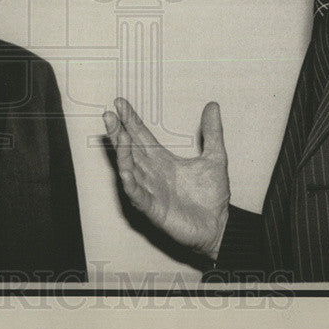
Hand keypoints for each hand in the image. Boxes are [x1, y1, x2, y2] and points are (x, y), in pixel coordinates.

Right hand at [103, 97, 230, 258]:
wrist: (220, 226)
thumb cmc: (212, 197)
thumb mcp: (215, 158)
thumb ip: (212, 132)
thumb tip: (212, 105)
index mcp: (163, 160)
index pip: (142, 136)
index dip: (130, 120)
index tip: (120, 103)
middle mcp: (152, 173)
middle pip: (130, 150)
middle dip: (118, 133)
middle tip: (108, 116)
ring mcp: (151, 190)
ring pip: (130, 170)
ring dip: (122, 154)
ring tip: (119, 136)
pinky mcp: (153, 208)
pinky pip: (137, 195)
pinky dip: (130, 183)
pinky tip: (124, 171)